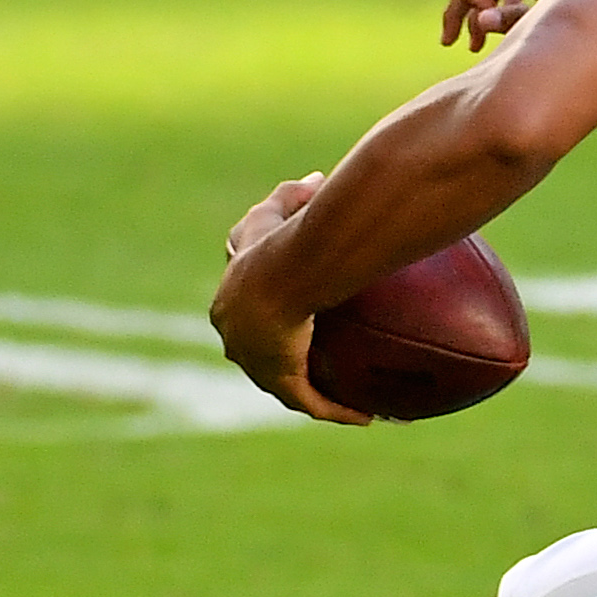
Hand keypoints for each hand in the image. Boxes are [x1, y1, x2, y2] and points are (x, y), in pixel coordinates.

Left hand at [212, 173, 369, 424]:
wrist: (284, 270)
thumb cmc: (280, 238)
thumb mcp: (281, 208)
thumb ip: (293, 193)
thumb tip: (314, 179)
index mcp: (230, 302)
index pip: (242, 315)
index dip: (264, 321)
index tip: (288, 324)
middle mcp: (235, 337)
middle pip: (258, 357)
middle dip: (282, 365)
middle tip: (316, 366)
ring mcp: (255, 363)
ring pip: (285, 386)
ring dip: (315, 396)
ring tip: (345, 403)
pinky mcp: (280, 378)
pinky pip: (311, 402)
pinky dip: (337, 411)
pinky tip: (366, 417)